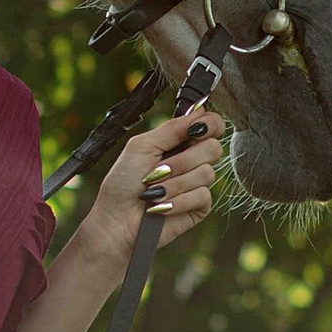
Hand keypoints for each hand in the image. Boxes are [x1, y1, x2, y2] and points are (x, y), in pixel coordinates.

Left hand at [83, 106, 226, 264]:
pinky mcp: (199, 206)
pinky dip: (178, 201)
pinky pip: (203, 196)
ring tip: (153, 192)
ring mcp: (197, 183)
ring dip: (174, 183)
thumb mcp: (142, 146)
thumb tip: (200, 111)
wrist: (117, 220)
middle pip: (214, 148)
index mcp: (179, 141)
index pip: (211, 124)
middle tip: (159, 169)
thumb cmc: (123, 183)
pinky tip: (161, 207)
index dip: (209, 125)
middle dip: (183, 160)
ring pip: (207, 173)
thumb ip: (171, 128)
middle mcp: (192, 159)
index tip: (194, 131)